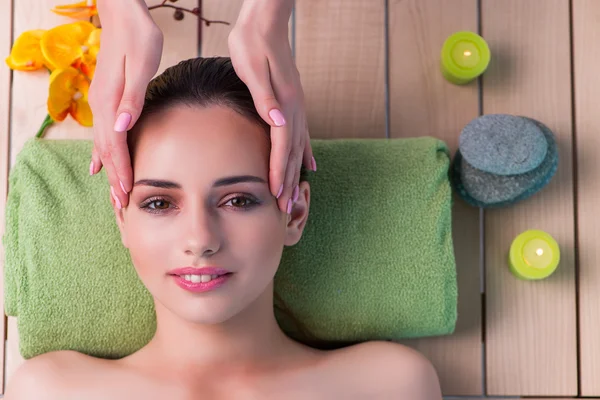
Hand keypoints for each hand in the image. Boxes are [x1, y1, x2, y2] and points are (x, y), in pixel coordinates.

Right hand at [89, 0, 163, 207]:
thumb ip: (132, 97)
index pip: (115, 145)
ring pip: (103, 146)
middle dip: (115, 179)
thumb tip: (122, 125)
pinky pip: (101, 135)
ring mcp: (101, 104)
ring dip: (109, 171)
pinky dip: (101, 154)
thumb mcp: (142, 64)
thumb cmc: (139, 37)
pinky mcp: (105, 99)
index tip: (128, 194)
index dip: (122, 171)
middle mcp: (101, 107)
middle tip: (122, 206)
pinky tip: (98, 166)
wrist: (124, 15)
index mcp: (110, 102)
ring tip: (114, 195)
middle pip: (107, 151)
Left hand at [228, 0, 315, 214]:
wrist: (265, 22)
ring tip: (296, 194)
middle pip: (293, 152)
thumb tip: (278, 122)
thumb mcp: (252, 67)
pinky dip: (305, 152)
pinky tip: (310, 165)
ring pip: (298, 147)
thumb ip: (265, 96)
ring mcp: (297, 106)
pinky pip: (303, 134)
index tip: (278, 194)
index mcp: (284, 103)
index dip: (280, 171)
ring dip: (296, 172)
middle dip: (289, 181)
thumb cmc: (252, 43)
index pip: (282, 145)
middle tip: (288, 207)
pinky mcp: (293, 102)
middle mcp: (295, 108)